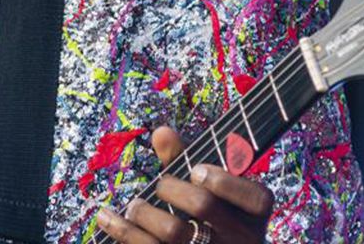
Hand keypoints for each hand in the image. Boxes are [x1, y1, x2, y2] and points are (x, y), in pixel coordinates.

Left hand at [95, 126, 273, 242]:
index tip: (196, 170)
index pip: (255, 196)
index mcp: (255, 216)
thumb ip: (186, 160)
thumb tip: (162, 131)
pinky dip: (123, 230)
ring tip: (135, 206)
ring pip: (173, 232)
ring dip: (143, 212)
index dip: (222, 179)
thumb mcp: (206, 190)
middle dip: (171, 187)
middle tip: (159, 186)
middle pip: (203, 204)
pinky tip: (107, 217)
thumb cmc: (207, 218)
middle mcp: (242, 241)